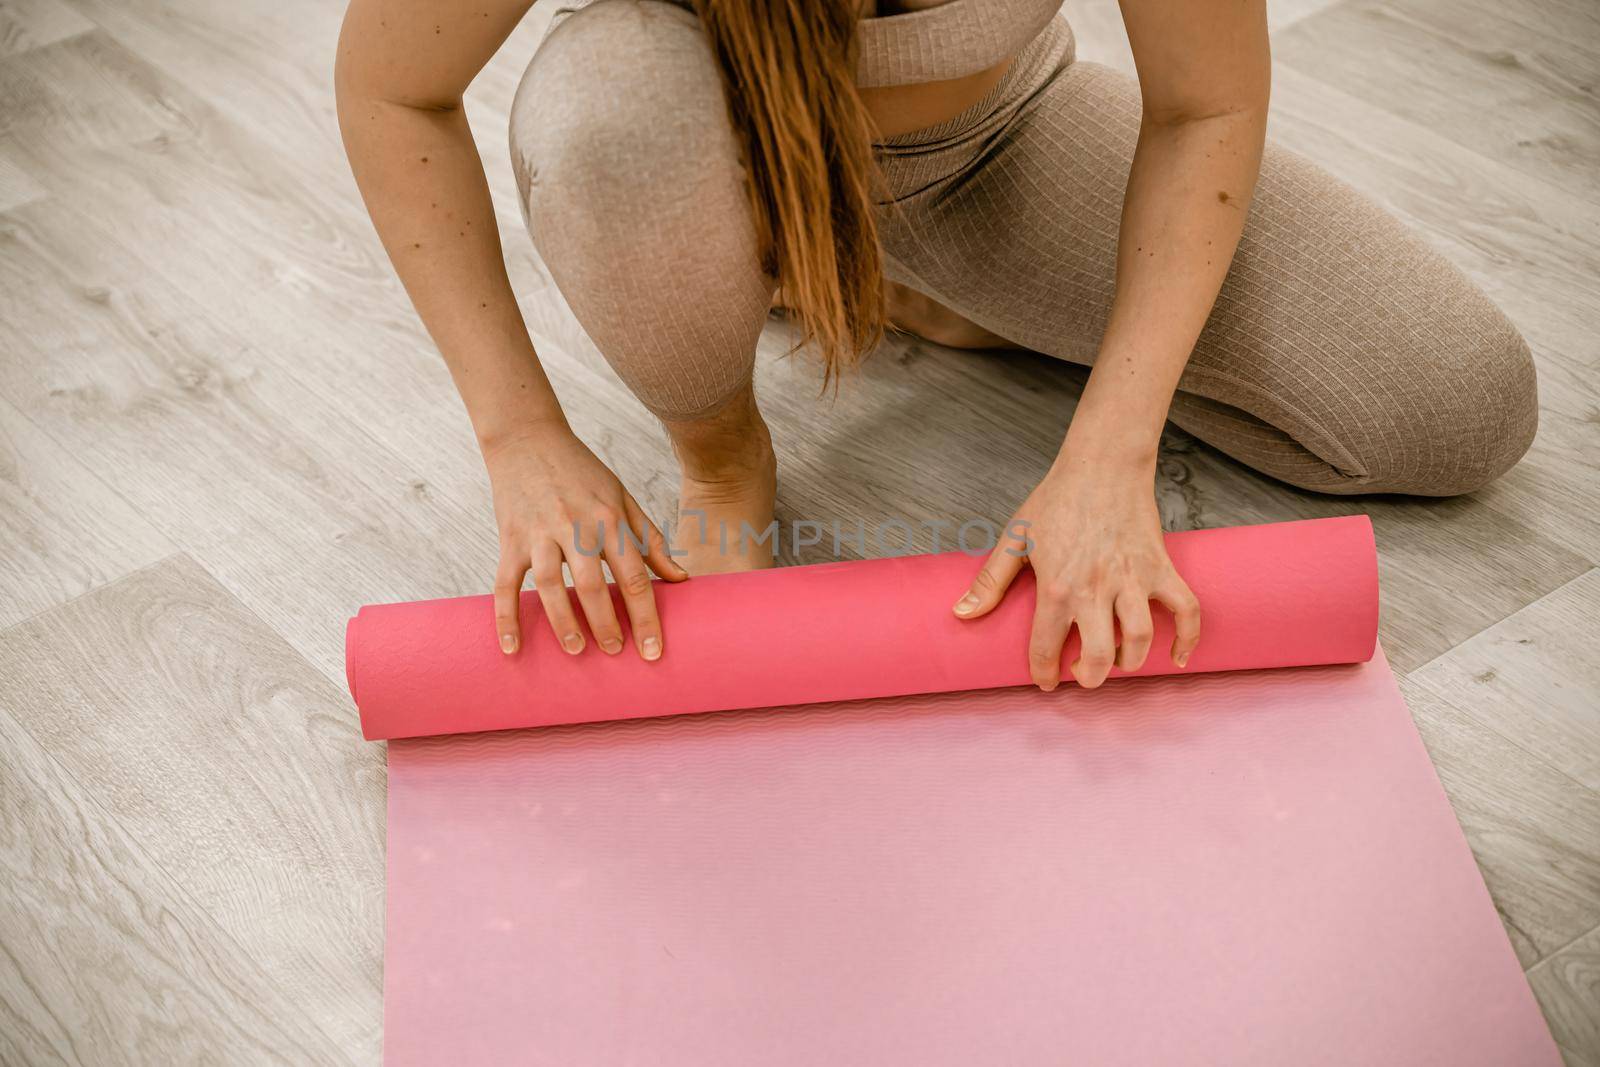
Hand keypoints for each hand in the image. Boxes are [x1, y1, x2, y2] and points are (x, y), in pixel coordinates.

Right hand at [483, 424, 686, 659]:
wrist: (528, 439)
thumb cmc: (582, 472)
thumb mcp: (623, 498)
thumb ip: (651, 540)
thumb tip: (681, 578)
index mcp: (609, 519)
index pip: (634, 576)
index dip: (646, 616)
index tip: (653, 650)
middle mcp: (574, 526)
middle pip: (592, 585)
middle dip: (607, 624)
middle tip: (617, 653)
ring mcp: (538, 533)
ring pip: (550, 585)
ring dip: (563, 622)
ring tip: (578, 650)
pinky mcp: (510, 539)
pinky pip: (505, 585)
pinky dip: (507, 618)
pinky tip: (513, 648)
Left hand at [952, 451, 1199, 689]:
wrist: (1101, 465)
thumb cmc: (1056, 500)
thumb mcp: (1015, 539)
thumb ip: (989, 581)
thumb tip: (961, 614)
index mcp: (1057, 587)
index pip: (1046, 648)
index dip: (1043, 673)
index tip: (1045, 681)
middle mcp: (1096, 590)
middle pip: (1099, 656)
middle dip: (1090, 677)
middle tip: (1082, 674)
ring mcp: (1133, 580)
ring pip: (1141, 639)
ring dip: (1130, 663)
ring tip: (1118, 663)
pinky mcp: (1161, 567)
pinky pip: (1186, 610)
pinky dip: (1187, 638)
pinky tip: (1177, 657)